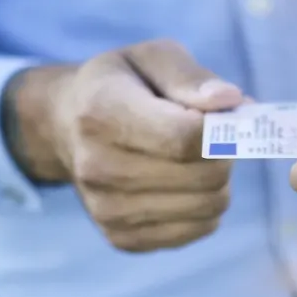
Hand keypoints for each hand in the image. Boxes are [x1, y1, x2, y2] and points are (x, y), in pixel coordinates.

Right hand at [5, 40, 243, 251]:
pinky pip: (199, 230)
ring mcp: (107, 210)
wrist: (67, 127)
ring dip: (216, 181)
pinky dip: (204, 207)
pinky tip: (182, 184)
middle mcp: (98, 167)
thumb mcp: (152, 58)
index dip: (222, 129)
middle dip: (223, 153)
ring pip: (208, 207)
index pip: (185, 137)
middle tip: (209, 135)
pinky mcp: (122, 239)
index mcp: (102, 112)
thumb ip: (191, 77)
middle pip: (204, 175)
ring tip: (192, 158)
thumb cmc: (122, 85)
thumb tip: (230, 102)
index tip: (227, 116)